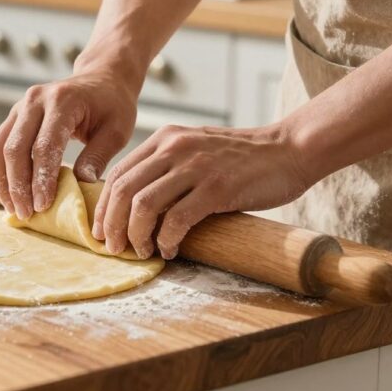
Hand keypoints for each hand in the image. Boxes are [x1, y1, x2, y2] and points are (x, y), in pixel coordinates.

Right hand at [0, 69, 138, 219]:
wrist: (100, 79)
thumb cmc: (112, 106)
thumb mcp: (116, 131)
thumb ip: (98, 156)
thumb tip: (81, 185)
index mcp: (62, 101)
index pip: (44, 146)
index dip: (41, 179)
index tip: (43, 206)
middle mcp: (34, 100)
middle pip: (15, 148)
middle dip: (18, 186)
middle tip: (26, 214)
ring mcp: (20, 107)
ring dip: (2, 181)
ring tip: (14, 208)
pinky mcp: (13, 116)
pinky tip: (5, 192)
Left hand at [92, 123, 313, 259]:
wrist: (289, 149)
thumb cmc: (241, 159)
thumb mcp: (194, 150)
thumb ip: (166, 167)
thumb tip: (134, 205)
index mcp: (165, 139)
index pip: (118, 174)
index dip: (103, 207)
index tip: (102, 232)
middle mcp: (174, 148)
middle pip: (123, 190)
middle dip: (112, 225)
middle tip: (114, 248)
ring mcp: (196, 166)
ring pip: (144, 206)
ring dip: (136, 235)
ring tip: (141, 251)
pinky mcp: (218, 187)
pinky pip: (177, 219)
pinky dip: (167, 240)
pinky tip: (169, 251)